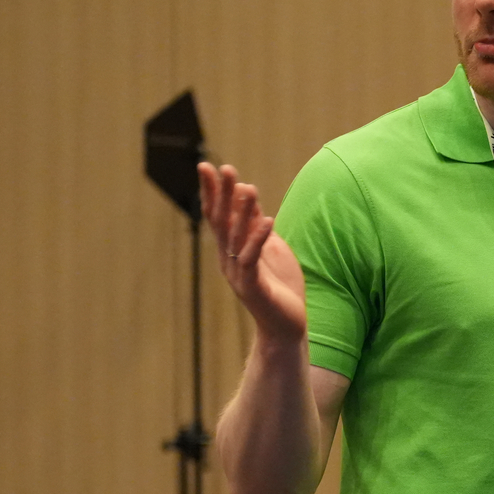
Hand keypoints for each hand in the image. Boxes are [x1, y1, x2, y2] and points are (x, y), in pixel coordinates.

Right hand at [198, 161, 305, 342]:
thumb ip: (256, 225)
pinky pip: (253, 259)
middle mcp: (229, 259)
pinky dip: (259, 239)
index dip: (212, 192)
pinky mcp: (253, 287)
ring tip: (249, 187)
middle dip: (222, 194)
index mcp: (231, 249)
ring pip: (237, 238)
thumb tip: (246, 194)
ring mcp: (239, 274)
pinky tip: (268, 220)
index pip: (218, 215)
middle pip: (221, 222)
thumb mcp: (269, 248)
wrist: (286, 326)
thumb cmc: (279, 287)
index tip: (206, 166)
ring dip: (243, 212)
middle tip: (223, 168)